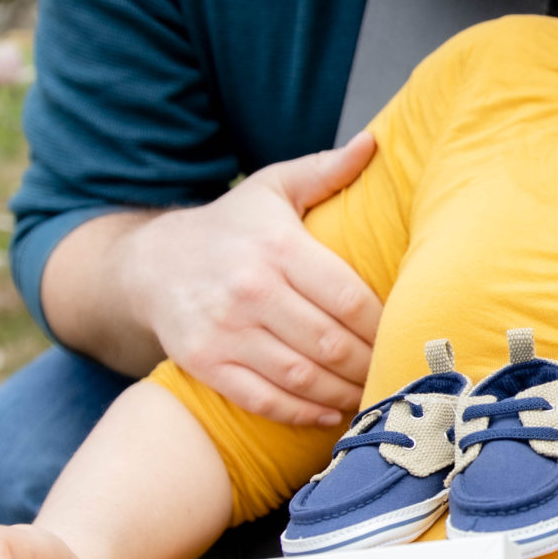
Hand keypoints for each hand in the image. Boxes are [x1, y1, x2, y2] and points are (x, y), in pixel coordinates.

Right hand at [124, 132, 381, 427]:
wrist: (151, 263)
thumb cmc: (230, 226)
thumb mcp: (273, 188)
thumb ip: (325, 171)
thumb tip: (372, 145)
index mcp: (276, 246)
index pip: (348, 297)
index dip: (384, 325)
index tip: (407, 333)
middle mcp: (249, 290)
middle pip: (330, 342)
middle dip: (371, 364)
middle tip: (397, 370)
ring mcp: (224, 331)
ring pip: (302, 376)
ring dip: (344, 392)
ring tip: (372, 394)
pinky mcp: (204, 363)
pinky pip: (263, 399)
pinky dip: (302, 412)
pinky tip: (330, 411)